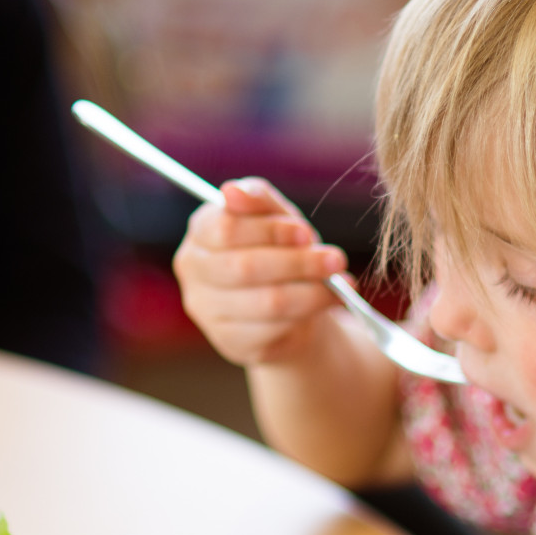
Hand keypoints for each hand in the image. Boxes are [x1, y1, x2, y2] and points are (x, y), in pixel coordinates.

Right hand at [173, 178, 347, 366]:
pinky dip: (307, 315)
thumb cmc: (279, 252)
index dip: (270, 231)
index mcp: (201, 233)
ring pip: (265, 302)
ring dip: (311, 291)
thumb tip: (232, 191)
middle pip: (245, 267)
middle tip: (335, 260)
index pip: (226, 229)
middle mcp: (194, 273)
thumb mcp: (275, 220)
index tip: (306, 233)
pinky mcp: (231, 343)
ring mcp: (208, 312)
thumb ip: (259, 200)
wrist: (289, 306)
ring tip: (341, 283)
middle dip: (297, 263)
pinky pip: (274, 330)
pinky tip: (328, 303)